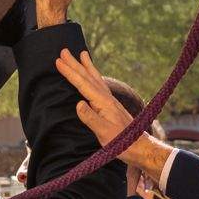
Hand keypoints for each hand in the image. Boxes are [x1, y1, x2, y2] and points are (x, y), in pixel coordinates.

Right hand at [55, 47, 171, 182]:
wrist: (139, 147)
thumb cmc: (121, 143)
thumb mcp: (104, 133)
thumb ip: (91, 118)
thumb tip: (78, 104)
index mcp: (103, 103)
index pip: (83, 84)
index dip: (70, 72)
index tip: (59, 61)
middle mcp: (107, 98)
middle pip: (88, 77)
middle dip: (75, 64)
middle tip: (64, 51)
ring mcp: (110, 101)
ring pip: (96, 79)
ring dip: (87, 66)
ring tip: (82, 54)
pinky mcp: (112, 106)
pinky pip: (100, 85)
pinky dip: (95, 77)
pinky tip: (93, 76)